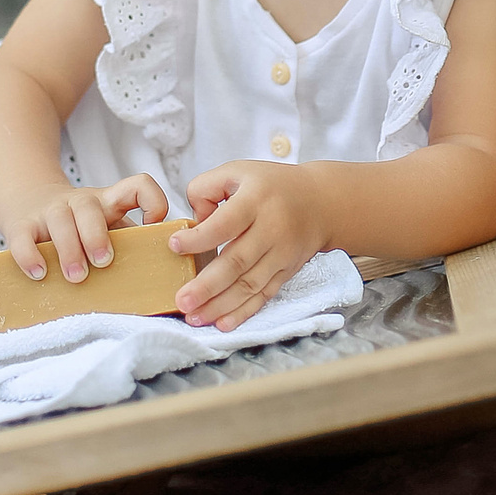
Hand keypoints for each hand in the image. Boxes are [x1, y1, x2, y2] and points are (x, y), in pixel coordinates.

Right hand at [0, 174, 170, 282]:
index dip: (152, 201)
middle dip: (97, 236)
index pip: (137, 185)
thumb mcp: (106, 227)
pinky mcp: (21, 224)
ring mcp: (49, 211)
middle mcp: (79, 202)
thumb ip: (129, 248)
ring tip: (77, 277)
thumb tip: (167, 291)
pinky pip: (22, 237)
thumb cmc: (78, 227)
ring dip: (69, 249)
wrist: (27, 200)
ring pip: (59, 218)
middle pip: (89, 207)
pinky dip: (30, 256)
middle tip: (103, 263)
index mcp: (108, 202)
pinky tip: (39, 274)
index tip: (153, 227)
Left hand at [169, 162, 330, 329]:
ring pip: (250, 284)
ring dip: (221, 305)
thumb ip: (206, 189)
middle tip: (182, 301)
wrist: (322, 202)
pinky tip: (223, 323)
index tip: (174, 246)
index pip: (225, 223)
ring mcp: (282, 253)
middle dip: (208, 285)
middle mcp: (272, 228)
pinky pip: (264, 295)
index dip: (199, 237)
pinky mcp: (287, 270)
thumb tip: (192, 223)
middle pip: (238, 261)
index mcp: (256, 199)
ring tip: (194, 317)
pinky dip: (244, 311)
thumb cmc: (271, 186)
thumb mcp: (237, 171)